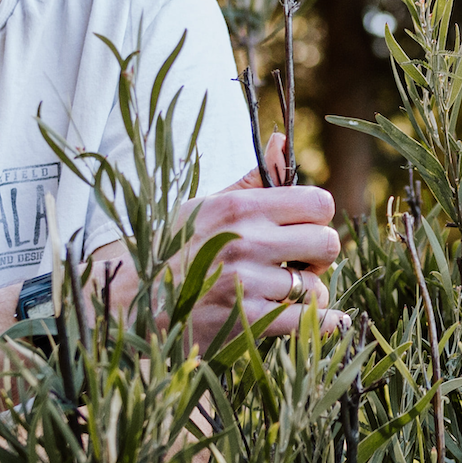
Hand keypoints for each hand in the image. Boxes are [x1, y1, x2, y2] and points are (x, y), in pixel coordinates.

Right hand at [170, 133, 350, 345]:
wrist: (133, 300)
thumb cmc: (175, 249)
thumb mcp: (207, 205)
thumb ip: (252, 178)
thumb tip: (281, 140)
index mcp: (240, 207)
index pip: (318, 203)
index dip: (318, 218)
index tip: (303, 230)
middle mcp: (247, 241)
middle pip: (325, 243)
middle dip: (319, 256)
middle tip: (300, 263)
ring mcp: (247, 283)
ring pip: (315, 287)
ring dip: (309, 294)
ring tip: (286, 293)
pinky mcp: (245, 320)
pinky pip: (305, 320)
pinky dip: (323, 323)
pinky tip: (327, 320)